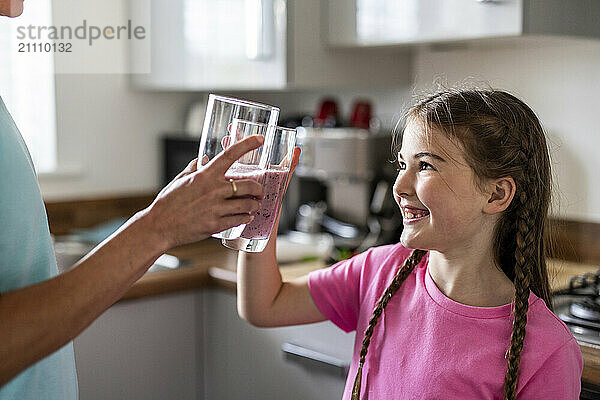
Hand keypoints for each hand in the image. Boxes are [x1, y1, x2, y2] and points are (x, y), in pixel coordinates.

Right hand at [145, 136, 265, 248]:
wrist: (159, 226)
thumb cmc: (168, 203)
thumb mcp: (180, 180)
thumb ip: (194, 168)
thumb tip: (202, 160)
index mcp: (205, 175)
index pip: (230, 155)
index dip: (247, 145)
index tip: (260, 140)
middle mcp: (213, 190)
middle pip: (248, 185)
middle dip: (258, 189)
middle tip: (260, 192)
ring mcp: (215, 208)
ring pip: (247, 204)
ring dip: (255, 205)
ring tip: (255, 205)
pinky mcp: (216, 224)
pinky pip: (239, 219)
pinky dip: (246, 217)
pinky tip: (246, 216)